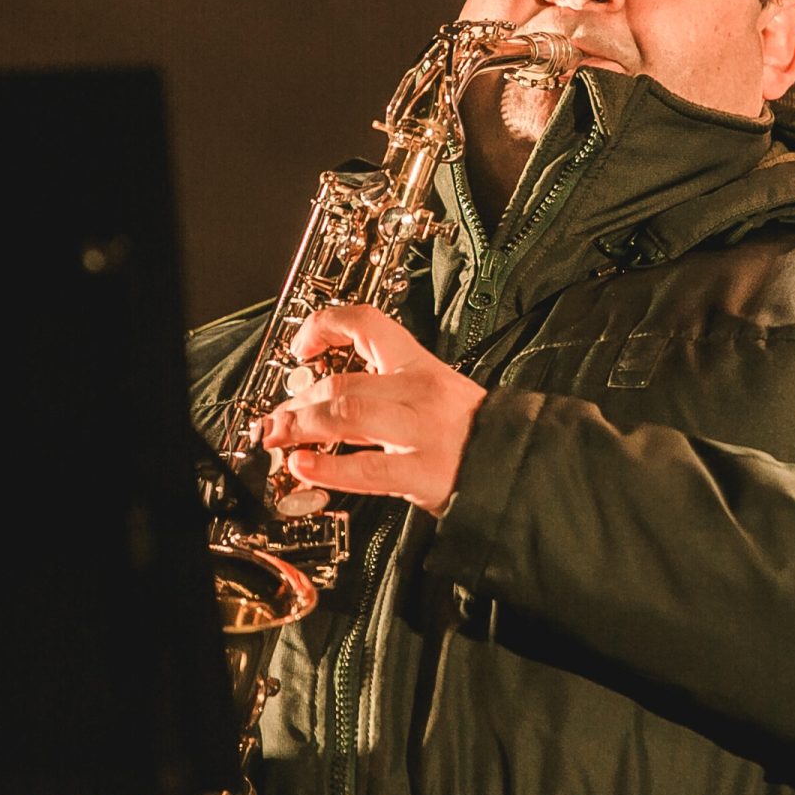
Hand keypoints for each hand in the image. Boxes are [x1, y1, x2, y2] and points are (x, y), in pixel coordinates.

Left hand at [258, 305, 486, 515]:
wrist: (519, 462)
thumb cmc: (473, 431)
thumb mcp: (434, 392)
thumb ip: (385, 391)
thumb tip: (326, 402)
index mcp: (419, 364)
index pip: (366, 323)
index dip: (323, 326)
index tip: (299, 346)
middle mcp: (418, 390)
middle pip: (343, 382)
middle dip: (297, 402)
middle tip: (275, 420)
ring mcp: (419, 430)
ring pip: (346, 415)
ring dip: (302, 426)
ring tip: (279, 439)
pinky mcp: (422, 471)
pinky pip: (366, 468)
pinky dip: (327, 468)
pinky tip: (304, 468)